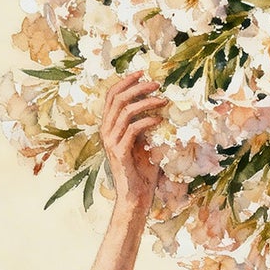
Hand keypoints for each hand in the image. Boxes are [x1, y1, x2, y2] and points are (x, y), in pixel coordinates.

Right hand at [100, 71, 166, 206]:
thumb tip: (159, 107)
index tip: (142, 73)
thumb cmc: (142, 171)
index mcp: (110, 127)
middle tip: (156, 83)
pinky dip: (146, 121)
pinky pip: (132, 130)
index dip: (126, 82)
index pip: (112, 97)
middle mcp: (106, 132)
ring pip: (124, 112)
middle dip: (137, 87)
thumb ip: (146, 126)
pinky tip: (159, 120)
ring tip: (163, 100)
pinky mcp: (119, 153)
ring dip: (145, 102)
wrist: (136, 196)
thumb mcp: (145, 142)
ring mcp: (110, 142)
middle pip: (117, 99)